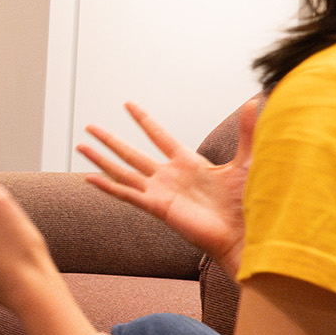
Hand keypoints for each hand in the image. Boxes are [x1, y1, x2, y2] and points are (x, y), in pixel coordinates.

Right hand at [76, 99, 257, 276]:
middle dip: (110, 139)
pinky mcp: (158, 208)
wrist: (245, 233)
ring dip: (101, 160)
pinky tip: (90, 178)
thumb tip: (253, 101)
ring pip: (123, 172)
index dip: (143, 120)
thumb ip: (247, 132)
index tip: (128, 105)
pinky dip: (108, 187)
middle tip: (90, 127)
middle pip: (131, 153)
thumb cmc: (248, 202)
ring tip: (81, 147)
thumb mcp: (246, 160)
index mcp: (188, 163)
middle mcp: (169, 176)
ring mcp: (160, 192)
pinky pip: (127, 195)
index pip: (159, 135)